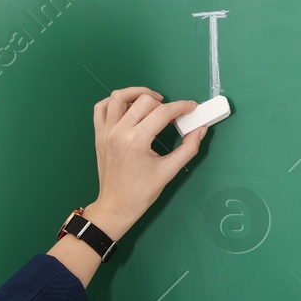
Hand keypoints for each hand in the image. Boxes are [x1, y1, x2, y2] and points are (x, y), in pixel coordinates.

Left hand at [86, 87, 206, 239]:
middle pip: (144, 100)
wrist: (116, 206)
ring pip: (119, 97)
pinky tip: (129, 108)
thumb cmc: (142, 192)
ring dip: (138, 94)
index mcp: (136, 141)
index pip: (163, 112)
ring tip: (152, 102)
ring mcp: (106, 131)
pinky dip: (115, 102)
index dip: (182, 107)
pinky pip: (101, 108)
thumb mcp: (169, 171)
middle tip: (173, 114)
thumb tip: (200, 129)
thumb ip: (188, 148)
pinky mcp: (99, 134)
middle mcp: (119, 132)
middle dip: (163, 103)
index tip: (192, 108)